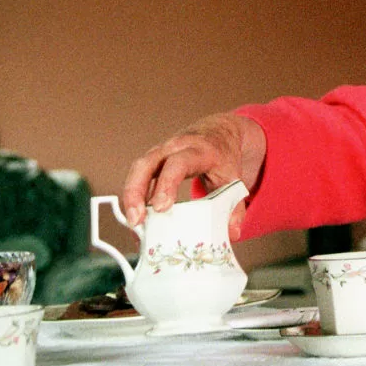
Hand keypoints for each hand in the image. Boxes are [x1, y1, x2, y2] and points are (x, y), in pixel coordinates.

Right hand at [122, 112, 266, 239]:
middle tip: (136, 220)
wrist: (220, 131)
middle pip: (147, 163)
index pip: (178, 164)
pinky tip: (138, 217)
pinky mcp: (154, 160)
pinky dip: (135, 196)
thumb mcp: (235, 178)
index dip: (167, 184)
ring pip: (138, 169)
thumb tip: (232, 234)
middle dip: (136, 191)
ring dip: (130, 196)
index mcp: (199, 150)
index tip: (160, 208)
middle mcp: (175, 147)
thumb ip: (235, 207)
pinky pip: (139, 176)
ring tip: (134, 224)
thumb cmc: (224, 156)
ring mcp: (162, 152)